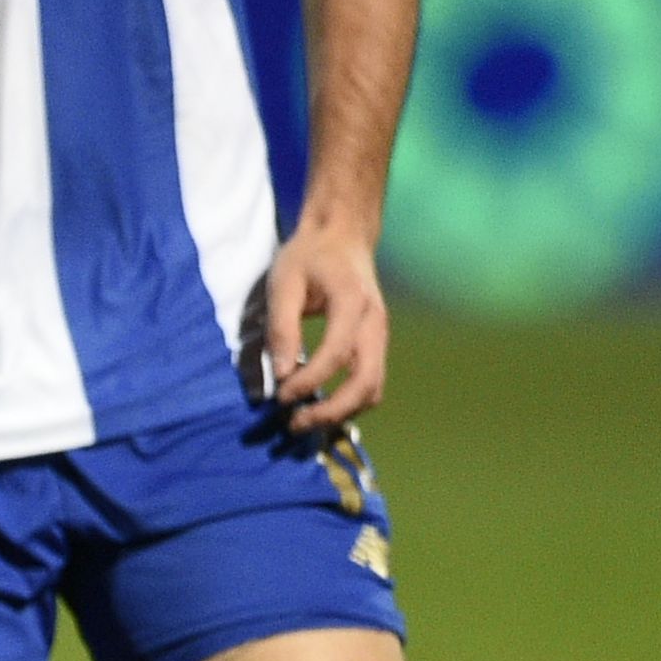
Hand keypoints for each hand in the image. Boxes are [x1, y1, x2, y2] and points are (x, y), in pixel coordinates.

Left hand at [256, 219, 388, 430]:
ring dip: (343, 412)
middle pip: (367, 381)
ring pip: (374, 387)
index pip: (336, 353)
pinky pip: (370, 381)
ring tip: (304, 420)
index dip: (309, 381)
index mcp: (353, 302)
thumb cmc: (309, 256)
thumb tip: (280, 375)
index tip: (280, 397)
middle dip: (332, 410)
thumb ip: (282, 328)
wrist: (342, 236)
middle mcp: (375, 323)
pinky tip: (320, 406)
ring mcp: (380, 335)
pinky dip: (349, 401)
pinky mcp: (375, 343)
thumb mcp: (284, 283)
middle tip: (294, 424)